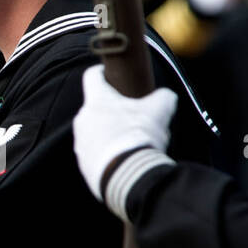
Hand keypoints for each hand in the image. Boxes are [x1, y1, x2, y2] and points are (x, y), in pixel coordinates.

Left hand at [73, 65, 176, 203]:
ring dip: (110, 135)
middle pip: (96, 108)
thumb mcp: (160, 110)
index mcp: (97, 100)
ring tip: (131, 144)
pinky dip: (108, 155)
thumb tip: (166, 96)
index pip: (92, 77)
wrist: (128, 175)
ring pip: (95, 132)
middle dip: (112, 111)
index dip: (101, 73)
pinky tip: (124, 160)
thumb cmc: (140, 137)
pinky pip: (96, 155)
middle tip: (132, 119)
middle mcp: (83, 119)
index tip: (108, 75)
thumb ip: (163, 97)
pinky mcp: (83, 165)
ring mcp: (81, 143)